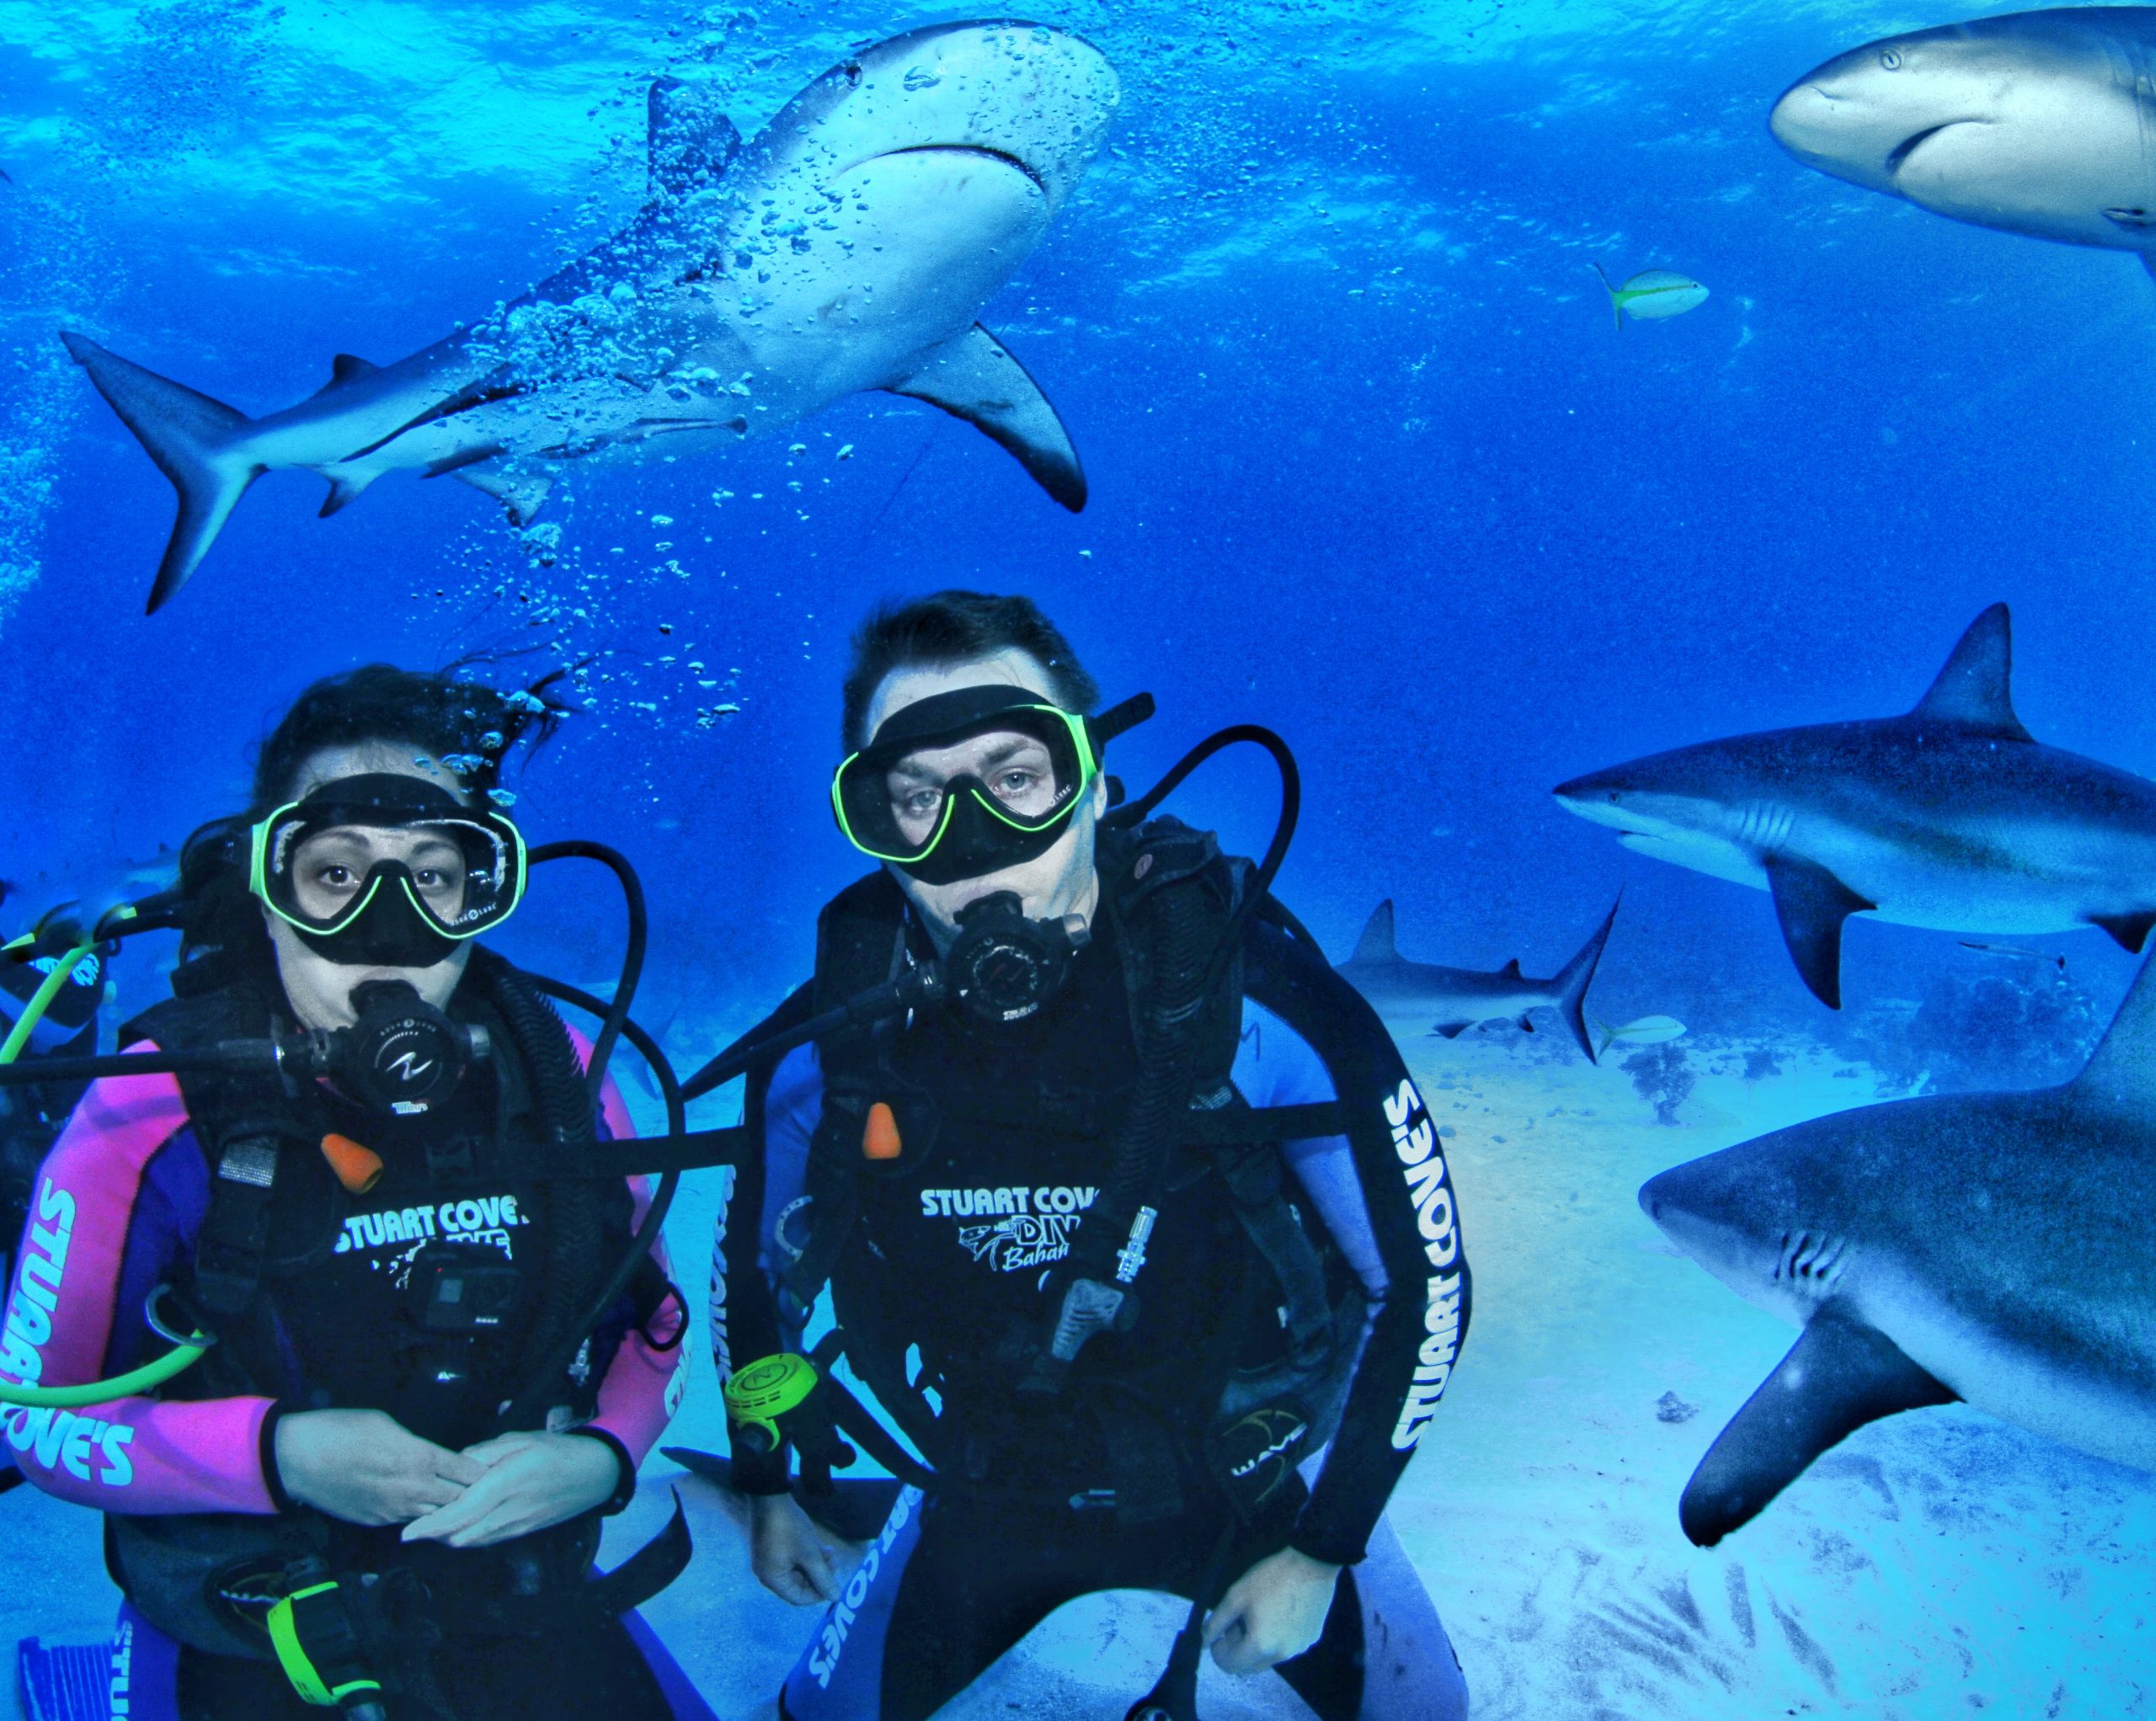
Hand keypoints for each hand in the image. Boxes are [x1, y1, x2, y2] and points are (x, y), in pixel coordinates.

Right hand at [274, 1408, 486, 1526]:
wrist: (298, 1459)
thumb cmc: (342, 1430)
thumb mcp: (387, 1424)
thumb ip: (416, 1444)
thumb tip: (430, 1455)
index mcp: (420, 1458)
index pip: (468, 1472)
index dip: (483, 1473)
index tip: (495, 1471)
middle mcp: (412, 1489)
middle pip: (459, 1500)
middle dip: (472, 1494)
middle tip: (481, 1488)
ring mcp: (394, 1510)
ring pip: (436, 1515)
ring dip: (447, 1508)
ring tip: (457, 1500)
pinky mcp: (377, 1522)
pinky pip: (409, 1520)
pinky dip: (421, 1514)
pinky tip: (424, 1505)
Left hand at [399, 1432, 619, 1548]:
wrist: (595, 1474)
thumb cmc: (557, 1451)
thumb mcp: (520, 1440)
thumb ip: (484, 1453)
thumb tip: (454, 1464)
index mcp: (507, 1483)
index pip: (461, 1512)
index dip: (431, 1525)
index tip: (406, 1533)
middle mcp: (509, 1511)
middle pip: (461, 1534)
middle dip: (433, 1534)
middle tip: (413, 1525)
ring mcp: (517, 1527)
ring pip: (471, 1542)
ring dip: (448, 1537)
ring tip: (432, 1524)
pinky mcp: (522, 1533)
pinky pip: (486, 1541)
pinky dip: (466, 1536)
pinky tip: (460, 1524)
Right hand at [748, 1491, 838, 1605]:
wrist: (770, 1496)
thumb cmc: (790, 1529)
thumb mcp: (810, 1555)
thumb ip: (823, 1578)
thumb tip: (835, 1597)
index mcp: (773, 1579)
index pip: (798, 1598)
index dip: (819, 1594)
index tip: (835, 1583)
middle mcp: (767, 1573)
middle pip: (798, 1584)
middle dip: (819, 1575)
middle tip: (834, 1561)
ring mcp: (768, 1560)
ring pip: (797, 1571)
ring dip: (815, 1564)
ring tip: (830, 1552)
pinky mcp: (771, 1547)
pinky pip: (791, 1560)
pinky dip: (806, 1556)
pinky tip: (820, 1547)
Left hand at [1202, 1547, 1341, 1674]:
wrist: (1312, 1563)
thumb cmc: (1271, 1577)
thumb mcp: (1236, 1595)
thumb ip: (1216, 1622)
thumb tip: (1203, 1641)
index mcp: (1260, 1646)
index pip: (1229, 1665)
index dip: (1218, 1649)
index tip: (1222, 1629)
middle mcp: (1280, 1655)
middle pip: (1248, 1666)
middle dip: (1237, 1648)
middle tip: (1239, 1620)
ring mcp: (1297, 1650)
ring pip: (1267, 1659)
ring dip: (1256, 1645)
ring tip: (1259, 1614)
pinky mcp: (1310, 1641)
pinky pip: (1285, 1648)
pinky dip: (1275, 1639)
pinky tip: (1278, 1612)